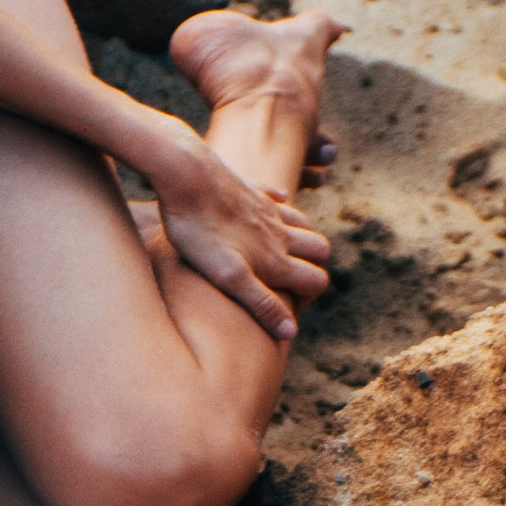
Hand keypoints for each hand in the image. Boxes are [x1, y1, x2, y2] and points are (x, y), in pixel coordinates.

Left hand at [145, 122, 330, 340]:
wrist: (185, 173)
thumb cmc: (199, 230)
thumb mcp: (228, 276)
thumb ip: (261, 303)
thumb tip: (291, 332)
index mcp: (276, 257)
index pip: (317, 280)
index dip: (308, 298)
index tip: (283, 306)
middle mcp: (279, 231)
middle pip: (320, 249)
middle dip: (313, 267)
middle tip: (284, 282)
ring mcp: (266, 207)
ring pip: (303, 223)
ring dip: (302, 239)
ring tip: (279, 254)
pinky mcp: (250, 188)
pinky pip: (276, 197)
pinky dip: (280, 208)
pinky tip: (267, 213)